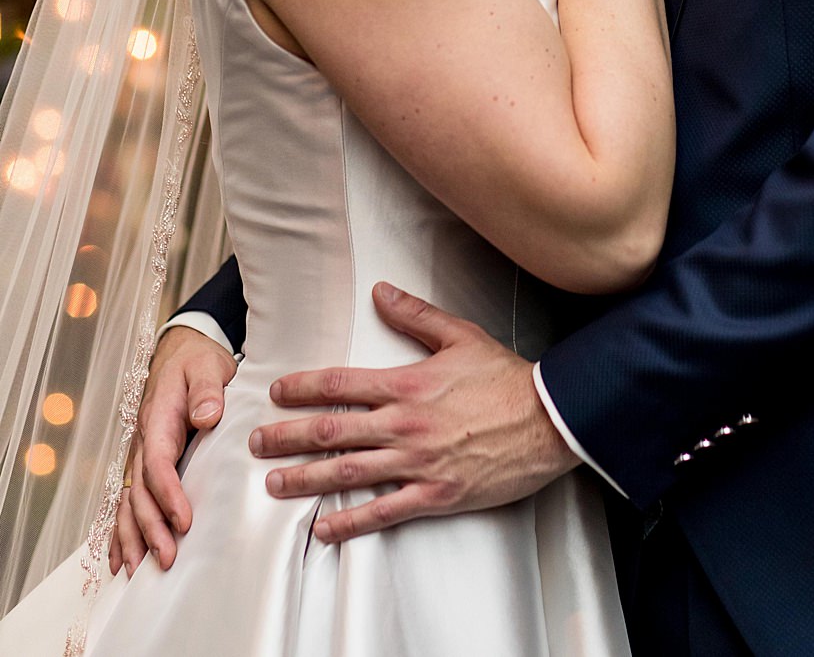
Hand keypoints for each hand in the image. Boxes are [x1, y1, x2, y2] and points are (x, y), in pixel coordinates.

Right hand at [110, 324, 235, 574]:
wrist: (182, 354)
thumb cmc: (197, 362)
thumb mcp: (207, 367)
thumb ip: (208, 390)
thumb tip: (206, 416)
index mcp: (158, 422)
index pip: (158, 465)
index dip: (168, 495)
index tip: (184, 521)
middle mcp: (143, 444)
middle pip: (140, 493)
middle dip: (151, 528)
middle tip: (167, 558)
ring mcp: (140, 456)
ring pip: (128, 504)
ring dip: (133, 537)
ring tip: (138, 570)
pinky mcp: (145, 464)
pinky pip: (128, 501)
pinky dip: (122, 532)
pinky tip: (122, 559)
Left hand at [249, 283, 576, 541]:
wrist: (550, 419)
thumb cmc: (508, 379)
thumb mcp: (464, 336)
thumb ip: (417, 316)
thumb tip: (382, 292)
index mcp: (409, 384)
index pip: (341, 383)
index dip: (303, 387)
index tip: (278, 391)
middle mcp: (405, 425)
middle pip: (331, 431)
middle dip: (286, 437)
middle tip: (257, 442)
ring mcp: (418, 462)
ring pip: (346, 472)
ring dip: (304, 479)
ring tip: (275, 483)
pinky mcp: (435, 494)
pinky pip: (382, 511)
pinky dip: (349, 523)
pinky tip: (324, 528)